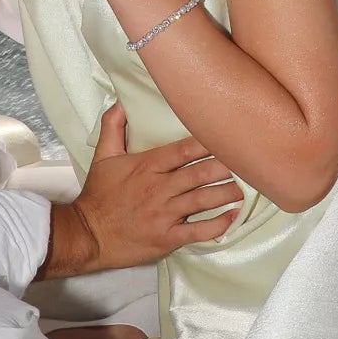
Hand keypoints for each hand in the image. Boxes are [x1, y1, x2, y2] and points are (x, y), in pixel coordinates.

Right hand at [41, 102, 241, 275]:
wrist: (89, 234)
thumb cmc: (99, 195)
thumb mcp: (102, 156)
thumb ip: (113, 126)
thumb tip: (120, 101)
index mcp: (147, 166)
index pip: (183, 150)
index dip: (208, 143)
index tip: (228, 135)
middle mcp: (159, 188)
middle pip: (200, 174)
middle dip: (226, 167)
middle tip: (247, 161)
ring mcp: (165, 214)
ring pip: (203, 200)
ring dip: (227, 193)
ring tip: (246, 187)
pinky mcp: (167, 237)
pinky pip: (198, 232)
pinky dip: (218, 225)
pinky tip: (232, 217)